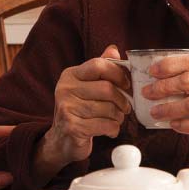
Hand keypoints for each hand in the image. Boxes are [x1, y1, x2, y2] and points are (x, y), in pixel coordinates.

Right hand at [33, 45, 130, 182]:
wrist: (61, 140)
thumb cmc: (79, 110)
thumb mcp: (86, 86)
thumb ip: (100, 69)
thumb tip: (114, 49)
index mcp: (70, 75)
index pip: (99, 65)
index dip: (118, 74)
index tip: (126, 84)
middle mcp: (65, 89)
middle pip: (107, 89)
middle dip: (122, 100)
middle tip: (125, 107)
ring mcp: (67, 108)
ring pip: (108, 108)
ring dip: (119, 116)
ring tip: (116, 119)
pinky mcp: (72, 127)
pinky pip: (105, 125)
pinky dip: (113, 129)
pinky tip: (110, 130)